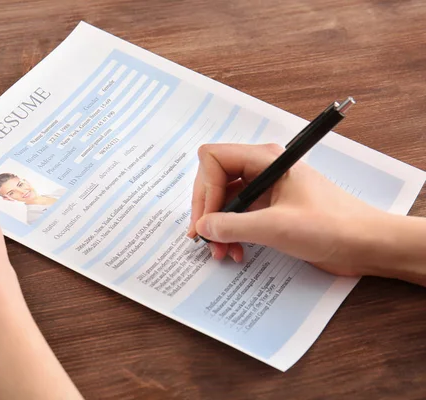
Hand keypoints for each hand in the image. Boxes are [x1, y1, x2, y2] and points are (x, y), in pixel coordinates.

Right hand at [187, 143, 385, 276]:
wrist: (366, 245)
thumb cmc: (331, 226)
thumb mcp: (276, 227)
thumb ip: (233, 225)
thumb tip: (202, 226)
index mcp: (266, 160)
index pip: (214, 159)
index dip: (205, 189)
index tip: (207, 220)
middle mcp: (262, 170)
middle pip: (215, 180)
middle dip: (208, 211)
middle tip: (205, 240)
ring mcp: (266, 189)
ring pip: (224, 201)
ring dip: (218, 227)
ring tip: (222, 252)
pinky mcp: (270, 208)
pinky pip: (238, 216)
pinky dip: (231, 234)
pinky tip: (237, 252)